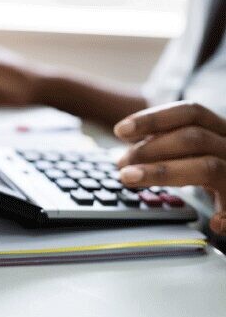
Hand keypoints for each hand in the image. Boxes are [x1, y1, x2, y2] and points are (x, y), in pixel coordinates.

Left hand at [114, 102, 225, 234]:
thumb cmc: (215, 171)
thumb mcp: (194, 153)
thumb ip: (165, 148)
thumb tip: (124, 158)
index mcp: (220, 131)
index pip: (189, 112)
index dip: (153, 119)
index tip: (120, 130)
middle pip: (193, 138)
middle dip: (150, 149)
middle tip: (121, 164)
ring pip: (208, 167)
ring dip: (162, 172)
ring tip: (129, 178)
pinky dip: (225, 215)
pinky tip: (211, 222)